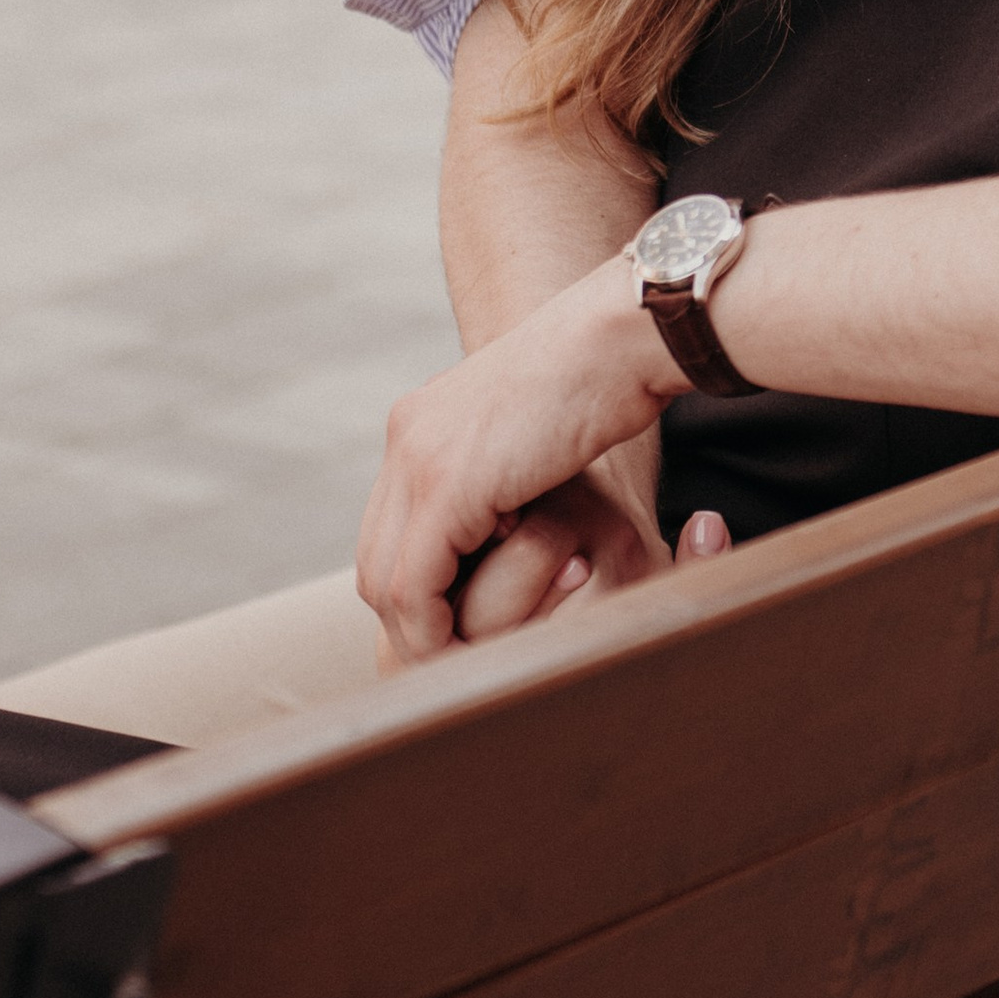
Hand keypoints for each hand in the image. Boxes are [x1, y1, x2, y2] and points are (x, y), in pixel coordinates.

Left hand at [357, 253, 678, 662]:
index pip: (389, 530)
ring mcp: (419, 460)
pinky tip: (470, 649)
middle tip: (457, 659)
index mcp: (422, 423)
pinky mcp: (447, 486)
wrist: (623, 335)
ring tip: (468, 662)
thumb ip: (502, 476)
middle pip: (375, 560)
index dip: (418, 589)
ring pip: (385, 582)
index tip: (460, 628)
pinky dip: (434, 630)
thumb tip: (502, 528)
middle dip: (411, 622)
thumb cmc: (608, 379)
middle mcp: (407, 437)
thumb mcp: (533, 434)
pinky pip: (414, 587)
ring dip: (423, 635)